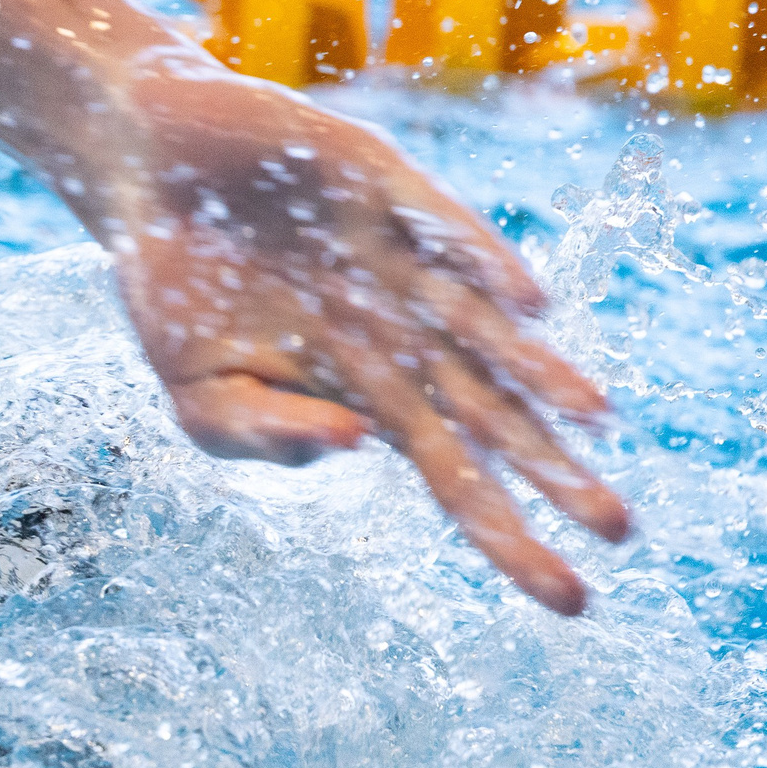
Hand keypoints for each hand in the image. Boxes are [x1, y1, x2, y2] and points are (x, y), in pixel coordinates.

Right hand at [91, 61, 628, 614]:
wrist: (147, 168)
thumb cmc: (173, 287)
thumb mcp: (196, 391)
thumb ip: (261, 432)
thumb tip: (356, 444)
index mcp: (365, 389)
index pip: (453, 472)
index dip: (507, 532)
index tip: (565, 599)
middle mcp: (400, 330)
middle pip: (491, 413)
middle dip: (553, 473)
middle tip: (620, 533)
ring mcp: (395, 258)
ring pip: (484, 327)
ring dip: (540, 373)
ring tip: (597, 421)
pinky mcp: (378, 185)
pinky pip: (440, 230)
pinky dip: (481, 264)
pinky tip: (526, 305)